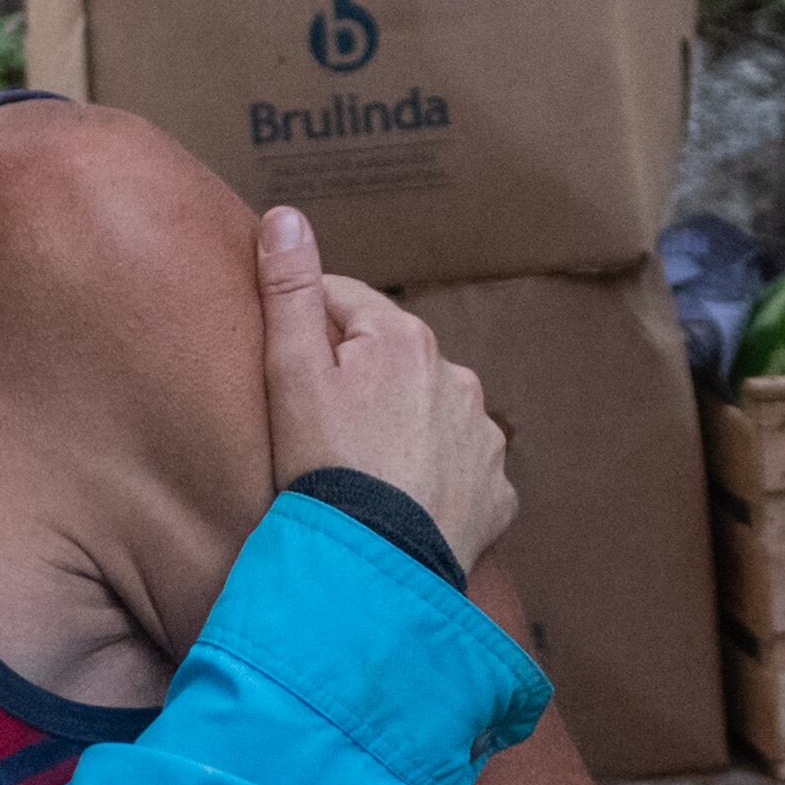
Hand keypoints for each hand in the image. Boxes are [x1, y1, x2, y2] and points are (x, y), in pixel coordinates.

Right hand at [254, 203, 515, 575]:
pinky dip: (438, 480)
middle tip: (322, 434)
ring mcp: (482, 436)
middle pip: (392, 360)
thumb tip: (286, 215)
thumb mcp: (289, 375)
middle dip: (360, 382)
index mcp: (403, 338)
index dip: (308, 333)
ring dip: (403, 429)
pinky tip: (404, 503)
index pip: (345, 305)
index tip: (286, 373)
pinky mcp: (497, 491)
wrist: (372, 569)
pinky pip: (463, 471)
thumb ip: (289, 290)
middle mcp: (457, 377)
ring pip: (432, 413)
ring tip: (364, 472)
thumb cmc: (322, 472)